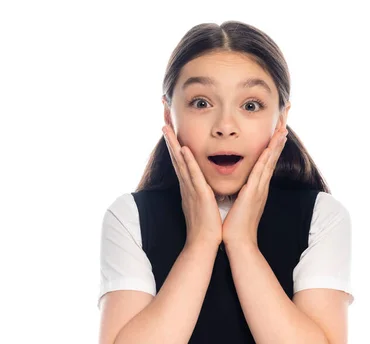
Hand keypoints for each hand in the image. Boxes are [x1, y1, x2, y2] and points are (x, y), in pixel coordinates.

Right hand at [162, 125, 222, 247]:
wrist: (203, 244)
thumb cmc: (206, 227)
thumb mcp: (203, 205)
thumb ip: (202, 194)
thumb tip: (204, 187)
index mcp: (189, 188)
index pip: (181, 163)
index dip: (175, 147)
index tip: (172, 133)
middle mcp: (186, 186)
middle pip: (175, 159)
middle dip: (170, 141)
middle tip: (163, 124)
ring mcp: (191, 189)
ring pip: (180, 163)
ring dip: (173, 145)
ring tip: (167, 130)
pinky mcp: (199, 194)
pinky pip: (192, 175)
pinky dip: (187, 161)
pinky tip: (183, 149)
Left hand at [222, 127, 288, 246]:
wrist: (239, 242)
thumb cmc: (236, 226)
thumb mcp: (239, 205)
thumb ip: (241, 194)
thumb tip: (239, 188)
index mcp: (257, 189)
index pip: (266, 164)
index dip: (271, 149)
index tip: (275, 136)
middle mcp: (261, 187)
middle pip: (272, 160)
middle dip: (277, 143)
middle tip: (284, 127)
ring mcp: (259, 189)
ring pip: (269, 163)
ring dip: (275, 146)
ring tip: (282, 132)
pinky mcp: (253, 193)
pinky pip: (260, 172)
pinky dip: (265, 159)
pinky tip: (269, 148)